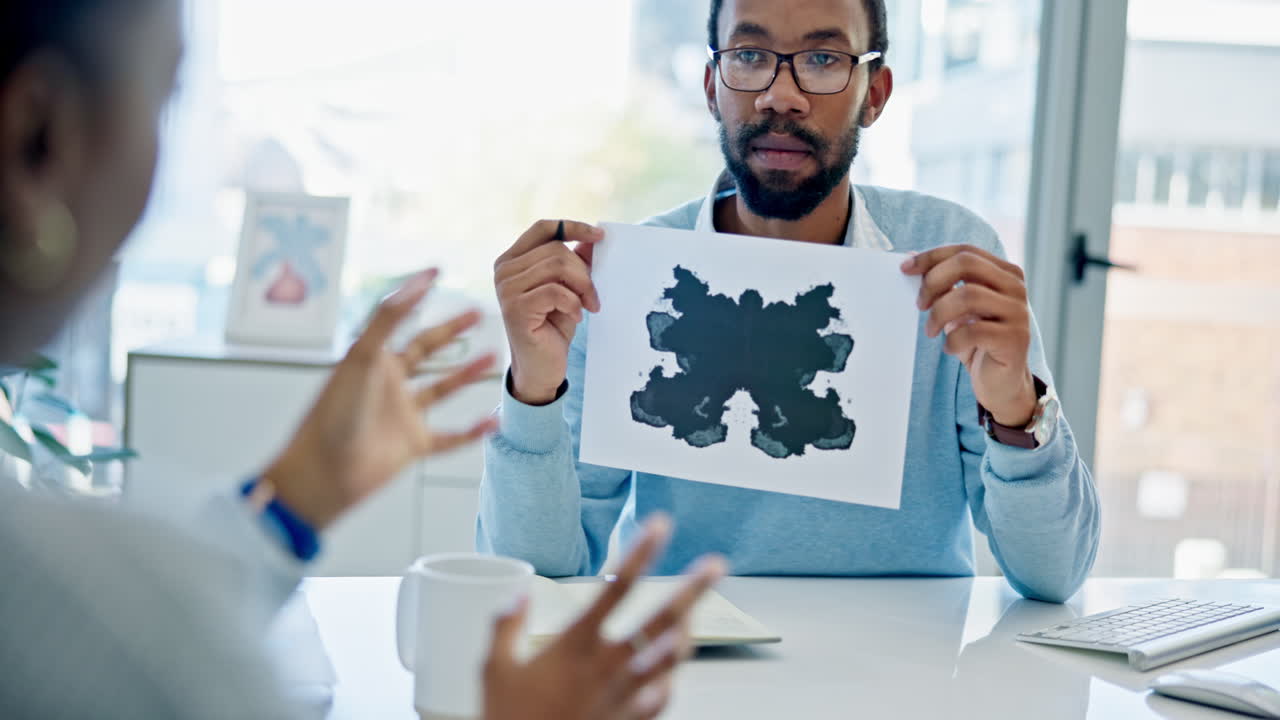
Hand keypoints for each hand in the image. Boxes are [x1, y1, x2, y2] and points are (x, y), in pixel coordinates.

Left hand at [264, 269, 498, 529]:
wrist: (324, 472)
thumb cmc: (335, 413)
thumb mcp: (363, 356)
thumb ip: (389, 317)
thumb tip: (419, 280)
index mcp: (372, 360)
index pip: (402, 321)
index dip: (418, 297)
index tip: (438, 272)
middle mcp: (389, 385)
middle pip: (426, 351)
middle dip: (451, 332)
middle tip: (479, 313)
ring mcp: (403, 415)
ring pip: (442, 390)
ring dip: (467, 374)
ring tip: (494, 357)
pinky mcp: (413, 445)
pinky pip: (450, 437)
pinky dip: (472, 430)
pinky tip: (494, 420)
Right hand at [482, 516, 727, 719]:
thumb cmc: (509, 719)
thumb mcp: (494, 669)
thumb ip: (505, 626)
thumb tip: (517, 592)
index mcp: (575, 646)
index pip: (617, 588)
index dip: (641, 552)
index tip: (660, 526)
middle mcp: (607, 667)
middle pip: (661, 620)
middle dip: (692, 589)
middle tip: (715, 565)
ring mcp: (623, 696)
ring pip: (670, 657)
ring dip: (687, 631)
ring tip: (695, 614)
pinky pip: (662, 697)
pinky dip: (669, 678)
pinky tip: (671, 670)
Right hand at [494, 219, 604, 404]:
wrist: (541, 367)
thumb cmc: (552, 327)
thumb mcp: (568, 289)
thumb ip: (575, 263)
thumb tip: (593, 239)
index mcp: (513, 259)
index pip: (543, 228)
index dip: (572, 227)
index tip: (599, 236)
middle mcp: (504, 270)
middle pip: (556, 250)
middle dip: (583, 271)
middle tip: (593, 295)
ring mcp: (506, 289)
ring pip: (557, 267)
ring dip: (582, 287)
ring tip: (588, 305)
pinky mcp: (515, 309)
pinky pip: (555, 291)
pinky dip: (573, 303)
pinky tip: (576, 317)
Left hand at [902, 246, 1036, 426]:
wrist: (1001, 382)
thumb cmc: (977, 341)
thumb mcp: (957, 309)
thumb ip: (943, 283)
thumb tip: (910, 258)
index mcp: (1004, 273)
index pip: (965, 251)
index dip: (932, 257)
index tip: (905, 269)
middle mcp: (1015, 288)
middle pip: (967, 264)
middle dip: (933, 282)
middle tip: (919, 304)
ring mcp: (1019, 313)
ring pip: (968, 295)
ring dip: (939, 314)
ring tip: (930, 330)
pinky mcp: (1015, 340)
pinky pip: (973, 331)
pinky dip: (953, 340)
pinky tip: (950, 348)